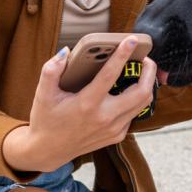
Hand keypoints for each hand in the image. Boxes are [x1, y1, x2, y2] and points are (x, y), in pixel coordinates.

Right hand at [3, 37, 157, 172]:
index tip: (131, 40)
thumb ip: (52, 70)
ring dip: (147, 85)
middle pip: (141, 92)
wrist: (48, 151)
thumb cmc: (46, 119)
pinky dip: (136, 100)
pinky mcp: (116, 136)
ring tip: (142, 71)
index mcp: (87, 104)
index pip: (110, 74)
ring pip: (143, 103)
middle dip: (148, 72)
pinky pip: (134, 114)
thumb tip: (66, 51)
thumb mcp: (43, 94)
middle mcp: (104, 117)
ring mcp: (113, 129)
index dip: (123, 54)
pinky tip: (129, 90)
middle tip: (146, 58)